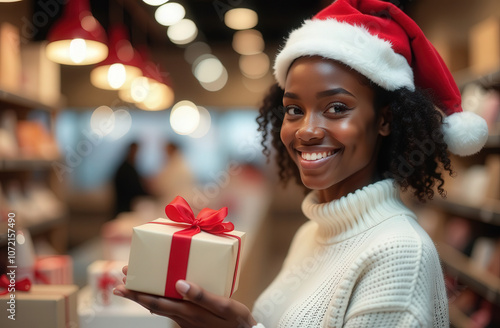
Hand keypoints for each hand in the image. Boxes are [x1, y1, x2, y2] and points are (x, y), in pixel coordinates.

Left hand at [113, 266, 256, 327]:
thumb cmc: (237, 320)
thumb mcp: (225, 306)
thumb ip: (203, 296)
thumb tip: (179, 283)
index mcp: (189, 312)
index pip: (156, 303)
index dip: (137, 294)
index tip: (121, 285)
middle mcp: (183, 318)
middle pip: (153, 305)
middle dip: (136, 294)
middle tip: (121, 282)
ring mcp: (186, 321)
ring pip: (160, 308)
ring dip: (145, 297)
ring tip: (135, 286)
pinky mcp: (191, 321)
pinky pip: (170, 309)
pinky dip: (159, 301)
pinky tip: (159, 295)